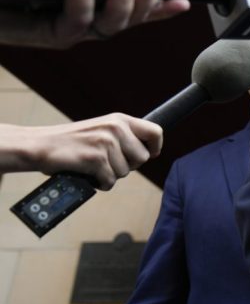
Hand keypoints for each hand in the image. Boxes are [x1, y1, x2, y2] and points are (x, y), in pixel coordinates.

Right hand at [1, 113, 162, 188]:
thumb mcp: (102, 130)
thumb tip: (149, 153)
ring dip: (110, 175)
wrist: (39, 146)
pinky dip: (100, 184)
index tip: (149, 154)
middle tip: (107, 162)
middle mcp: (115, 128)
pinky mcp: (95, 158)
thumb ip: (124, 137)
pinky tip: (88, 175)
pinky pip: (110, 181)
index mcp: (119, 120)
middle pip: (142, 159)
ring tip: (92, 166)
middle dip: (127, 166)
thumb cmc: (71, 143)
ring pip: (125, 173)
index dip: (155, 147)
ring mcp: (106, 143)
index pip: (155, 132)